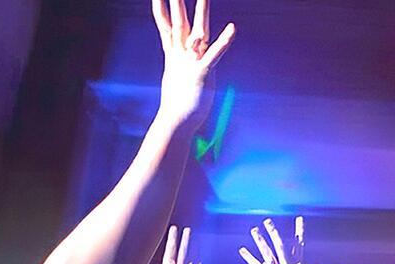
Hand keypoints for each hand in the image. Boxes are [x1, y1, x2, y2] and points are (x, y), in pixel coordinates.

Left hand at [146, 225, 200, 263]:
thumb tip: (172, 262)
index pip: (171, 251)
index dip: (173, 240)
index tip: (174, 228)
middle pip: (183, 252)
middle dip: (185, 240)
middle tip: (187, 229)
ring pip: (191, 259)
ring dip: (194, 249)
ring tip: (196, 240)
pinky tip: (202, 257)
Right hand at [152, 0, 235, 129]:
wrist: (175, 121)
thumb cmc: (179, 103)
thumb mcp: (177, 80)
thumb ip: (178, 68)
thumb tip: (177, 67)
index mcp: (174, 55)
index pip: (166, 27)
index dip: (161, 11)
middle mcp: (181, 55)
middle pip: (178, 22)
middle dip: (176, 3)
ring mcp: (191, 62)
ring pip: (197, 31)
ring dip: (201, 12)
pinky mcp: (202, 72)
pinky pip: (215, 53)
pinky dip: (224, 40)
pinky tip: (233, 28)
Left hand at [239, 217, 309, 263]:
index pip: (299, 244)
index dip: (299, 231)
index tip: (299, 219)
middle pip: (280, 245)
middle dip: (274, 232)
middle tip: (268, 222)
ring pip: (267, 252)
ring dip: (260, 240)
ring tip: (254, 230)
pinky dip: (249, 257)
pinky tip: (242, 250)